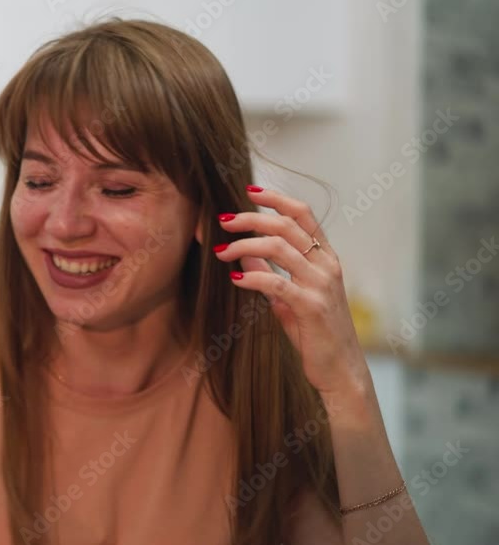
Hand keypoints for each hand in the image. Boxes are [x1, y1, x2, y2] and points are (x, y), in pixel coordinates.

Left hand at [213, 185, 370, 399]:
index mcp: (326, 258)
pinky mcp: (312, 307)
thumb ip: (271, 272)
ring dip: (243, 245)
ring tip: (220, 251)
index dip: (276, 199)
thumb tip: (244, 252)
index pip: (303, 215)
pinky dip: (252, 276)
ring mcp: (322, 285)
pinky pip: (276, 282)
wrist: (340, 369)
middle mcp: (327, 265)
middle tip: (223, 221)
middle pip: (285, 225)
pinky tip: (235, 278)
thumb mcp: (290, 297)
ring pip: (278, 247)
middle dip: (250, 218)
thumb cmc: (315, 332)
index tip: (250, 190)